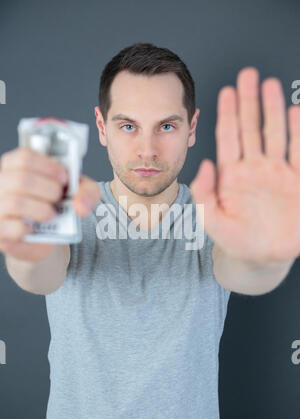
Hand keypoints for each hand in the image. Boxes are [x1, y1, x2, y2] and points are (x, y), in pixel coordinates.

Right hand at [0, 147, 100, 261]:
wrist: (45, 237)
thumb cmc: (54, 206)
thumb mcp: (75, 193)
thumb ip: (86, 191)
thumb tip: (82, 205)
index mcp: (15, 167)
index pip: (25, 157)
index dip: (49, 167)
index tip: (64, 178)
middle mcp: (1, 184)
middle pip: (22, 179)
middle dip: (49, 190)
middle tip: (58, 199)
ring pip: (16, 202)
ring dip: (42, 210)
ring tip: (51, 215)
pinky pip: (12, 228)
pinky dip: (28, 228)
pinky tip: (34, 228)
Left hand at [189, 67, 299, 263]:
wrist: (261, 258)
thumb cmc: (235, 240)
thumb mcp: (213, 220)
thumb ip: (205, 194)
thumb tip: (204, 165)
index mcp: (231, 176)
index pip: (229, 137)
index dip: (227, 114)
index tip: (226, 91)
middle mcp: (254, 169)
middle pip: (252, 128)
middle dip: (249, 102)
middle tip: (248, 74)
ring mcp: (276, 173)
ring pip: (275, 134)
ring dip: (273, 110)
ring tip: (270, 85)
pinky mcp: (296, 182)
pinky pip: (299, 153)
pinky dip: (299, 134)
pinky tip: (296, 113)